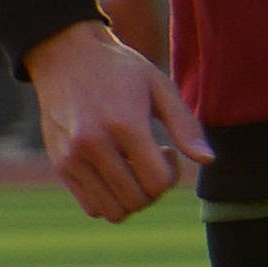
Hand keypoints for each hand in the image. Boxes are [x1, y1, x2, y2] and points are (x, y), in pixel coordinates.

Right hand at [25, 19, 206, 224]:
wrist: (64, 54)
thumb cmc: (119, 69)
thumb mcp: (159, 86)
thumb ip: (185, 125)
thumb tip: (207, 161)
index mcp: (124, 124)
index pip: (157, 182)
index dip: (172, 175)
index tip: (167, 152)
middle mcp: (94, 144)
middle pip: (137, 200)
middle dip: (154, 189)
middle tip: (152, 162)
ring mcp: (72, 157)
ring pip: (113, 212)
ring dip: (132, 199)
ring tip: (132, 170)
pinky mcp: (60, 164)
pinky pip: (91, 207)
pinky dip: (109, 201)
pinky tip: (113, 173)